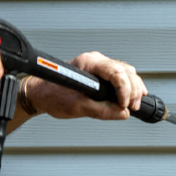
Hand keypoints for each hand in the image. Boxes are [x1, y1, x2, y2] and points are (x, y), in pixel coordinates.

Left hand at [25, 51, 147, 119]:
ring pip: (127, 73)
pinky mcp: (101, 73)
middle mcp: (96, 61)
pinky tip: (134, 96)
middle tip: (132, 107)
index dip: (125, 90)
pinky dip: (130, 87)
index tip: (124, 105)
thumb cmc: (52, 95)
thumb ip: (103, 111)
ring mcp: (99, 66)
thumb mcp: (78, 107)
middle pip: (126, 72)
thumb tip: (122, 113)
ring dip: (134, 89)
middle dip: (133, 91)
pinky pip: (122, 76)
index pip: (117, 73)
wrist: (40, 94)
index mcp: (89, 63)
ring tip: (133, 105)